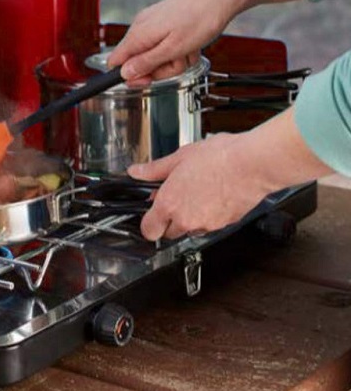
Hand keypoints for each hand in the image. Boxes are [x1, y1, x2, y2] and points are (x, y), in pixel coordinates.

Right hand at [107, 0, 312, 84]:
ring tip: (188, 51)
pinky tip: (191, 44)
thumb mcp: (174, 49)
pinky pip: (164, 44)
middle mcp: (141, 27)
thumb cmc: (201, 19)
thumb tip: (124, 73)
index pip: (116, 61)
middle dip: (159, 68)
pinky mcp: (164, 21)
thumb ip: (146, 63)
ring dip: (173, 60)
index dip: (130, 76)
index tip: (149, 80)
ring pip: (154, 54)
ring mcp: (153, 23)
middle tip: (178, 62)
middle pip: (138, 61)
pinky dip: (178, 49)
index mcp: (139, 33)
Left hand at [128, 107, 333, 240]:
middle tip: (175, 198)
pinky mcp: (225, 224)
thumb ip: (154, 170)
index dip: (148, 223)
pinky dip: (208, 216)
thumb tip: (137, 172)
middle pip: (169, 233)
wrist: (253, 163)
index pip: (149, 230)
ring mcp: (207, 224)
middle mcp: (187, 219)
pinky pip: (210, 226)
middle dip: (168, 219)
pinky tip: (212, 196)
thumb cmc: (220, 158)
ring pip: (190, 230)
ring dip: (189, 219)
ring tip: (196, 194)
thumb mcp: (179, 157)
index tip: (150, 214)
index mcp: (169, 204)